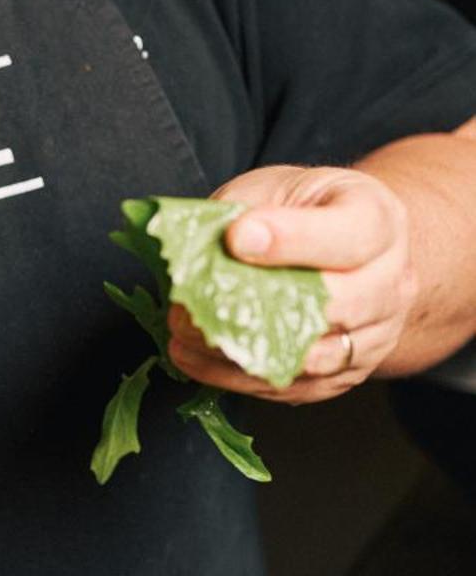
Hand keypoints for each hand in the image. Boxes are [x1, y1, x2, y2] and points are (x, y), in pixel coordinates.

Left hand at [167, 164, 416, 401]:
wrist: (357, 252)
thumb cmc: (309, 211)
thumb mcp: (278, 187)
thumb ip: (243, 209)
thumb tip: (194, 248)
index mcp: (379, 221)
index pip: (348, 235)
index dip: (292, 239)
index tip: (237, 238)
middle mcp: (390, 282)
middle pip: (340, 304)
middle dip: (260, 304)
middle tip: (191, 300)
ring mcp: (376, 335)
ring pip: (315, 357)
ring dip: (243, 350)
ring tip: (186, 335)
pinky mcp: (347, 374)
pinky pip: (296, 388)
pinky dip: (241, 378)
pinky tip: (197, 359)